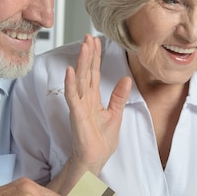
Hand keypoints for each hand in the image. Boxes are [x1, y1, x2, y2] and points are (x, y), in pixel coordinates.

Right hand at [63, 35, 131, 174]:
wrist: (95, 159)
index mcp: (93, 98)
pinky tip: (70, 71)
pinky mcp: (76, 115)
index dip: (94, 56)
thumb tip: (126, 79)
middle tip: (88, 36)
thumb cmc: (101, 140)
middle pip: (86, 71)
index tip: (95, 41)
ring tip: (83, 46)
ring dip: (81, 62)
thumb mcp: (115, 114)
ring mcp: (79, 105)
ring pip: (79, 79)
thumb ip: (118, 96)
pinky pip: (72, 96)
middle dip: (87, 53)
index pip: (93, 72)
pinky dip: (70, 84)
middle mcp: (84, 99)